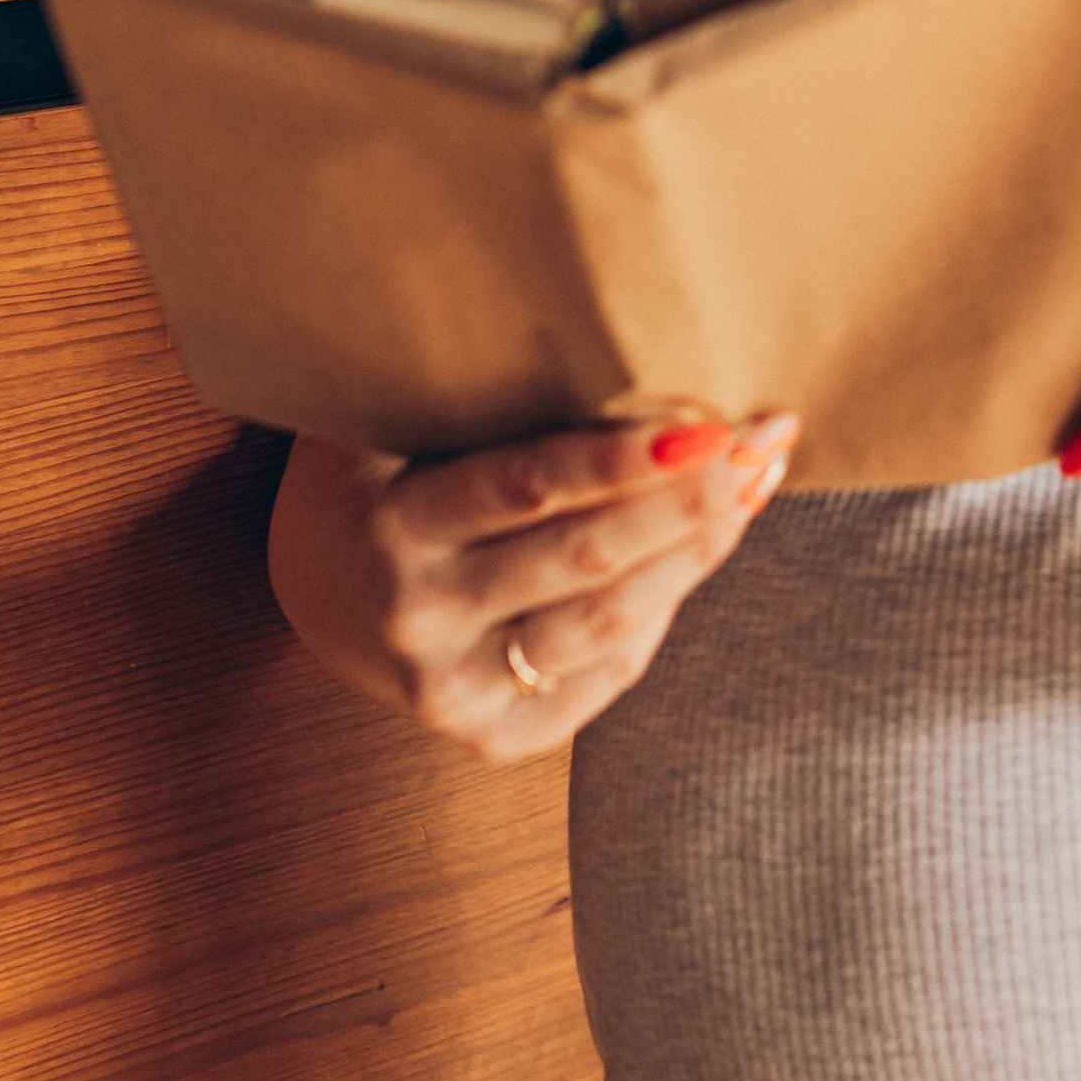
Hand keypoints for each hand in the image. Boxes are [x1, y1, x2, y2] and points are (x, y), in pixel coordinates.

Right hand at [268, 411, 798, 762]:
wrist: (321, 587)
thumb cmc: (388, 470)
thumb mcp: (406, 417)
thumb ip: (491, 389)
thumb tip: (639, 343)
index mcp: (391, 524)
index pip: (527, 485)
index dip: (623, 459)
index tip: (708, 426)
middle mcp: (417, 616)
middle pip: (584, 559)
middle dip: (688, 503)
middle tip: (760, 446)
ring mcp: (452, 690)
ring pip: (610, 624)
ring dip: (696, 553)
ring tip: (752, 487)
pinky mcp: (491, 737)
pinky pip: (607, 674)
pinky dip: (664, 609)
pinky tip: (702, 551)